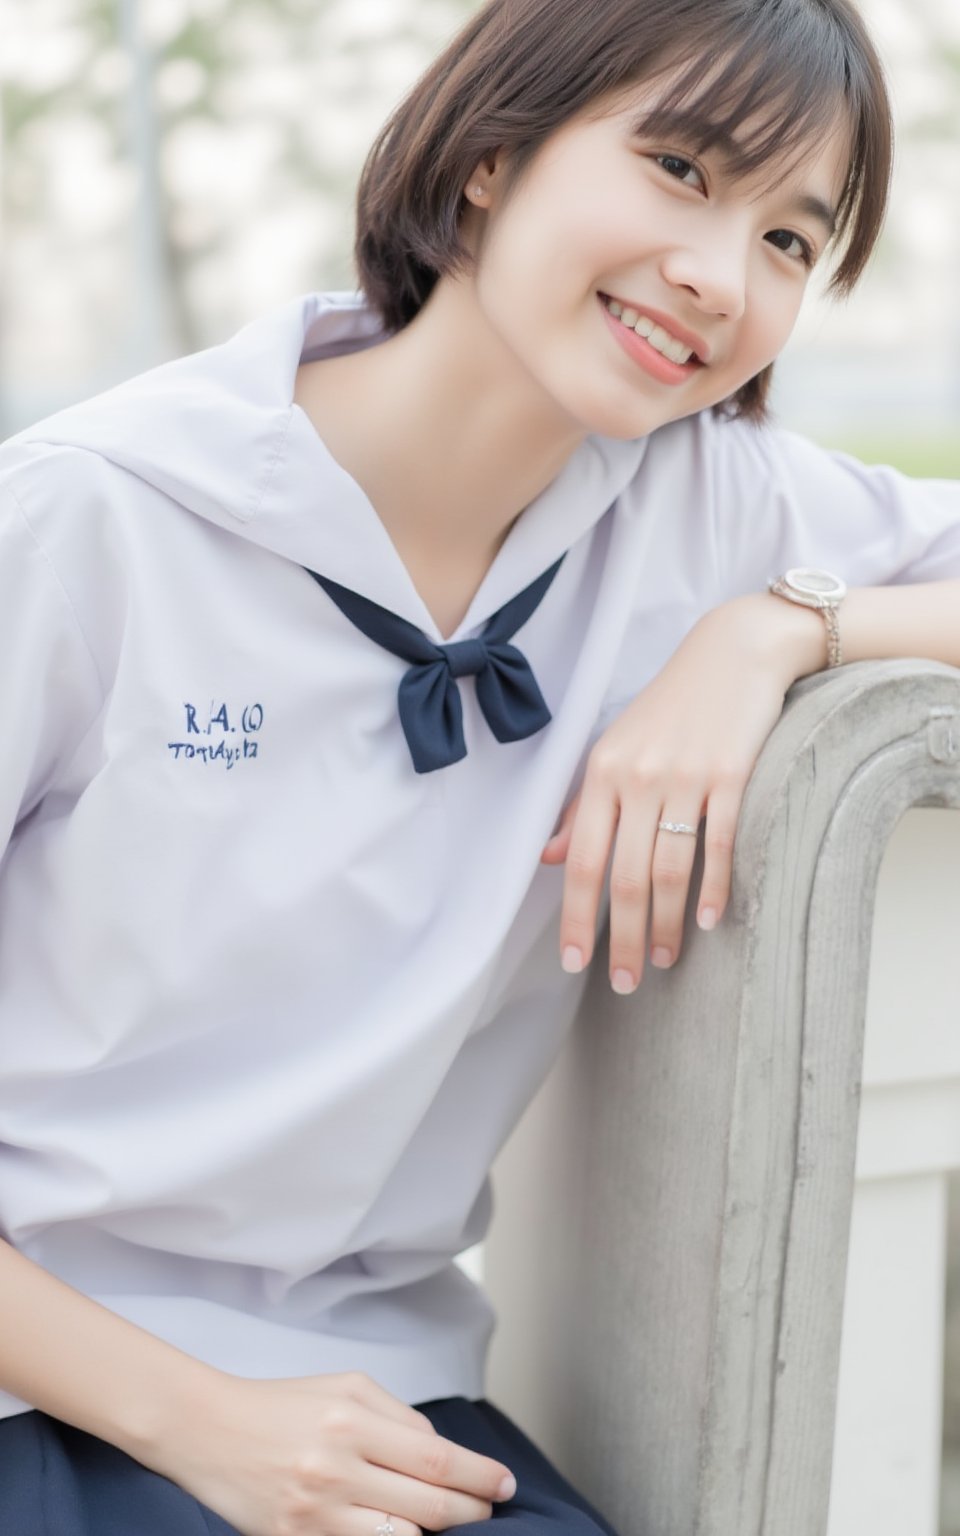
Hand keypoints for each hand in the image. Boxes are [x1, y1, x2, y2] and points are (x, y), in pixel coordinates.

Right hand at [148, 1369, 515, 1535]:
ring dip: (437, 1533)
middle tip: (491, 1507)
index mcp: (350, 1418)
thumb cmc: (282, 1403)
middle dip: (471, 1510)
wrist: (206, 1430)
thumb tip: (442, 1453)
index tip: (505, 1483)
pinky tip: (406, 1533)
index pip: (436, 1457)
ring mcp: (314, 1510)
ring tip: (452, 1522)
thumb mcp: (346, 1387)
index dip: (479, 1475)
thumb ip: (399, 1416)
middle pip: (428, 1502)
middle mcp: (335, 1466)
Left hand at [541, 595, 814, 992]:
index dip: (578, 917)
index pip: (584, 861)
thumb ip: (584, 806)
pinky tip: (708, 921)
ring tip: (662, 961)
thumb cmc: (670, 708)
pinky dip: (713, 889)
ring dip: (665, 924)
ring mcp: (686, 777)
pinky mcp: (732, 775)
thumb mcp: (615, 748)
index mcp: (603, 772)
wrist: (731, 653)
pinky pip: (719, 844)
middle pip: (625, 876)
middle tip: (623, 982)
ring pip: (670, 869)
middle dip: (621, 937)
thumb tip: (554, 859)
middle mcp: (638, 777)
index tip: (575, 963)